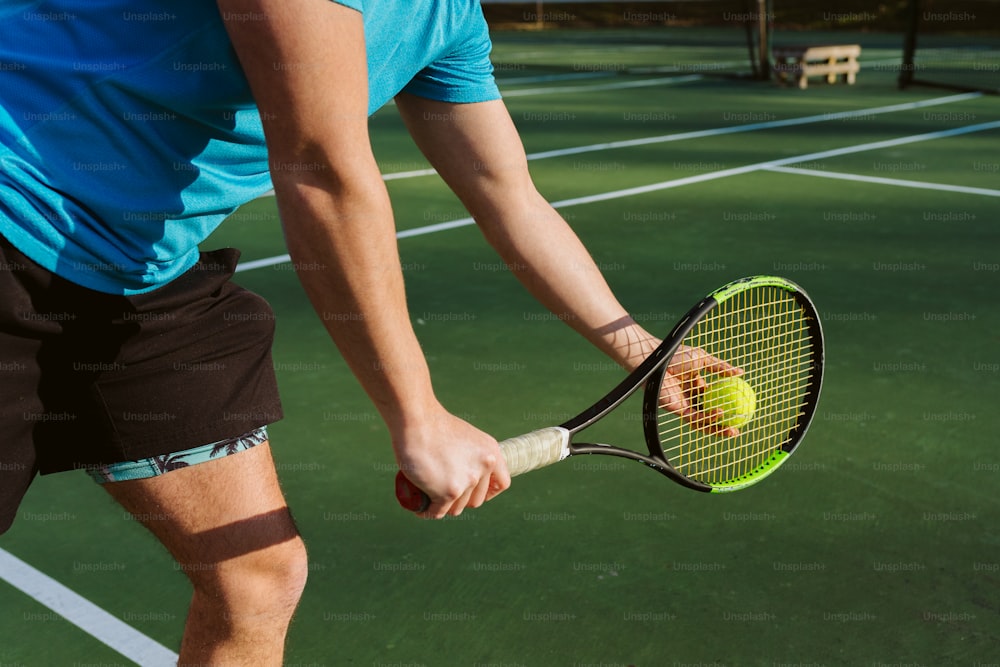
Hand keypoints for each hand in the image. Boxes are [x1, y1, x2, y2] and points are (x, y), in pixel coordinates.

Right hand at [393, 407, 510, 517]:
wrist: (417, 420)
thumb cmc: (433, 425)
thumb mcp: (466, 438)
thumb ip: (472, 455)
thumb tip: (465, 473)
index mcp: (492, 453)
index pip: (502, 483)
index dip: (488, 492)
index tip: (473, 493)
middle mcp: (485, 467)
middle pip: (476, 500)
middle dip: (461, 501)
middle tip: (445, 496)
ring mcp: (468, 481)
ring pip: (456, 508)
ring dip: (443, 507)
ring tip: (430, 500)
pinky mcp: (449, 491)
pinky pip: (438, 511)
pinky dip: (428, 512)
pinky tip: (421, 509)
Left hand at [658, 344, 743, 436]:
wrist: (660, 360)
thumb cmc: (678, 356)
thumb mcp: (704, 359)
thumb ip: (721, 367)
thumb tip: (741, 372)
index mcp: (696, 385)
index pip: (713, 399)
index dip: (726, 406)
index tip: (741, 409)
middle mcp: (690, 398)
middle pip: (709, 415)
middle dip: (723, 425)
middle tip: (738, 428)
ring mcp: (684, 405)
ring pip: (703, 421)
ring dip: (717, 428)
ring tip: (732, 430)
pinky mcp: (678, 410)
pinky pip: (696, 417)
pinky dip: (708, 418)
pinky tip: (720, 414)